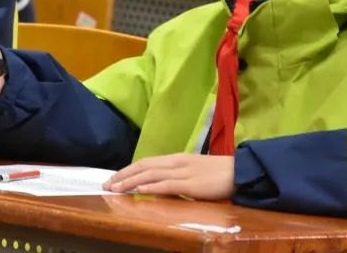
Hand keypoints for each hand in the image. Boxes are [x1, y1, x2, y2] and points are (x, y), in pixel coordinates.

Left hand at [104, 153, 234, 198]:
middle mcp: (176, 162)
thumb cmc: (217, 173)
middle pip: (143, 165)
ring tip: (116, 188)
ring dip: (131, 181)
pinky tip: (140, 188)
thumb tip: (157, 184)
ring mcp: (184, 172)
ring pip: (151, 174)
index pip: (146, 162)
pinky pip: (168, 184)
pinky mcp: (192, 184)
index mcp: (176, 159)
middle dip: (123, 175)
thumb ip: (175, 176)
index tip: (113, 178)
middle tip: (106, 184)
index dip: (128, 169)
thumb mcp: (192, 171)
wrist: (240, 171)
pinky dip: (152, 185)